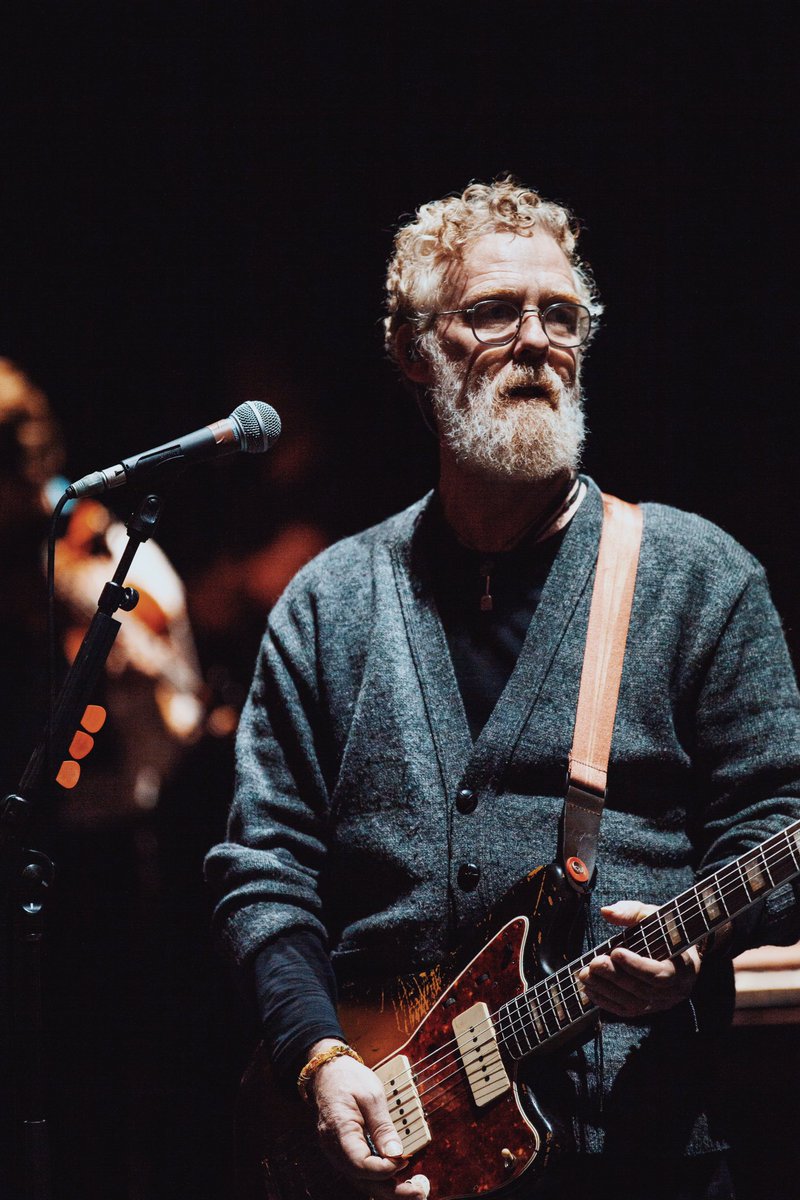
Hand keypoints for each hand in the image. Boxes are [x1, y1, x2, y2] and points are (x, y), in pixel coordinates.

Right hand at [307, 1040, 430, 1198]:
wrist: (329, 1072)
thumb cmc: (349, 1079)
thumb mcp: (372, 1095)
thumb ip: (383, 1127)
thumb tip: (397, 1155)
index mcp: (339, 1130)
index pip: (360, 1164)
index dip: (384, 1169)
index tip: (405, 1161)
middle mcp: (334, 1148)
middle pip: (362, 1180)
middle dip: (392, 1191)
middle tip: (419, 1192)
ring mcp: (337, 1152)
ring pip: (362, 1180)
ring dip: (388, 1188)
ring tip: (414, 1189)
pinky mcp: (344, 1152)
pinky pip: (361, 1172)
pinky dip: (380, 1178)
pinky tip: (398, 1179)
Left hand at [578, 901, 700, 1018]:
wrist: (680, 953)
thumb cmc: (667, 931)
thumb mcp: (654, 916)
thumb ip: (631, 912)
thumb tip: (606, 911)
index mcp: (683, 968)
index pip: (660, 974)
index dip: (637, 966)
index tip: (615, 952)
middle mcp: (675, 991)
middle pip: (643, 990)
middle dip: (615, 977)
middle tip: (593, 963)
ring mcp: (662, 1003)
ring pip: (633, 1004)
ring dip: (606, 990)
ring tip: (585, 975)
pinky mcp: (648, 1009)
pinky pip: (627, 1011)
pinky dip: (606, 1002)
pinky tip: (590, 989)